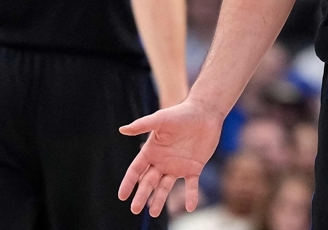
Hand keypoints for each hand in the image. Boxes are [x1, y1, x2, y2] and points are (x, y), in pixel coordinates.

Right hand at [117, 98, 224, 216]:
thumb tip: (122, 129)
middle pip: (148, 182)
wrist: (205, 113)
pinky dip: (191, 196)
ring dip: (159, 200)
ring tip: (154, 213)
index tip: (122, 196)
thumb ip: (142, 125)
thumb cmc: (181, 113)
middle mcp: (162, 162)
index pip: (136, 170)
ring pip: (165, 187)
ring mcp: (177, 166)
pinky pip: (191, 186)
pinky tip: (190, 207)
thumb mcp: (160, 119)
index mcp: (151, 151)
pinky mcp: (194, 168)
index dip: (128, 183)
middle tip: (135, 209)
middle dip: (142, 195)